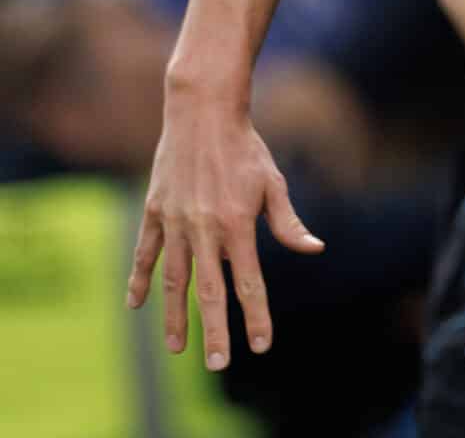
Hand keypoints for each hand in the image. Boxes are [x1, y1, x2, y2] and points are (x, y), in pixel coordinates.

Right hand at [127, 102, 324, 369]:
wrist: (203, 114)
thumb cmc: (246, 148)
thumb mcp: (273, 182)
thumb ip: (287, 222)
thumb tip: (313, 249)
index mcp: (238, 224)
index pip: (249, 282)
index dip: (256, 315)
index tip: (261, 345)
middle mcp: (205, 229)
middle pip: (210, 291)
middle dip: (214, 330)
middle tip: (216, 364)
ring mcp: (176, 222)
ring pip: (173, 280)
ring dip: (174, 316)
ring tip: (176, 348)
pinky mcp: (154, 212)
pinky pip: (144, 254)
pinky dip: (139, 280)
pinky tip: (136, 305)